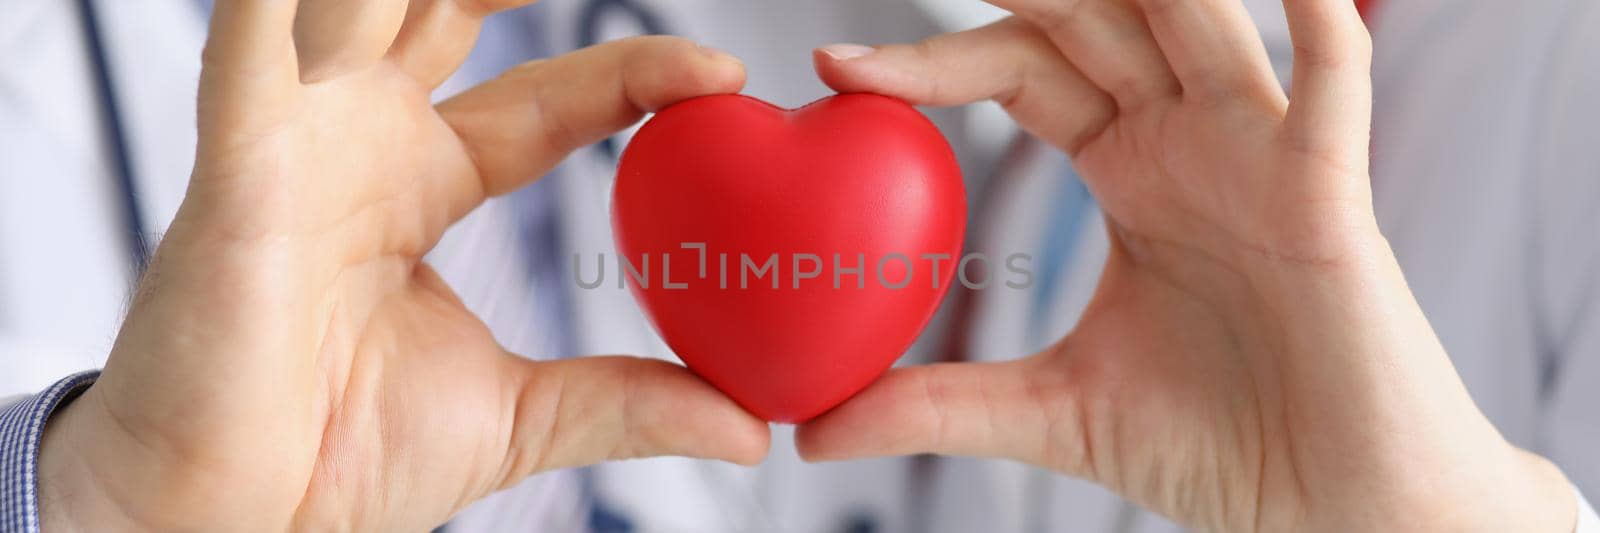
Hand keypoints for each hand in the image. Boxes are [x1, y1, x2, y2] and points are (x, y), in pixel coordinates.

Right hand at [37, 2, 766, 530]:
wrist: (233, 526)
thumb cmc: (337, 465)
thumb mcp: (518, 418)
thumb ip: (628, 405)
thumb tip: (747, 429)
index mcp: (424, 186)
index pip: (551, 99)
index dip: (634, 74)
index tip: (723, 78)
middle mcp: (363, 145)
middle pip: (449, 12)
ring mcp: (299, 143)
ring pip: (361, 3)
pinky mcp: (237, 165)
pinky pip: (257, 54)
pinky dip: (295, 10)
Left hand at [798, 1, 1574, 530]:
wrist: (1336, 509)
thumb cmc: (1218, 446)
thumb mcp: (1054, 413)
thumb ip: (939, 405)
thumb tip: (812, 431)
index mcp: (1129, 168)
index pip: (1017, 68)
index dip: (931, 58)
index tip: (831, 68)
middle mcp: (1190, 139)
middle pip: (1092, 20)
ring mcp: (1260, 153)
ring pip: (1196, 23)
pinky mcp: (1328, 192)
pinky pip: (1330, 86)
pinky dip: (1315, 27)